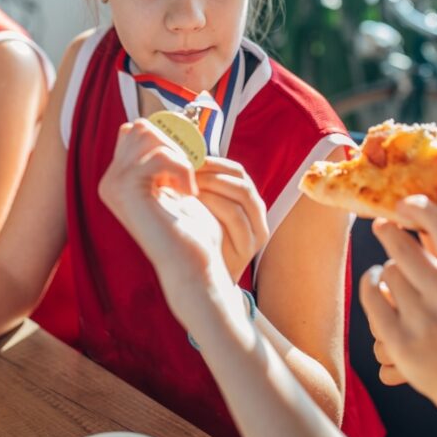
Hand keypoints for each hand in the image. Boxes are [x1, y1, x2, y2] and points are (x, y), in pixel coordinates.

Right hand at [98, 120, 225, 302]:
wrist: (191, 265)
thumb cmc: (188, 230)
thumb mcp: (173, 187)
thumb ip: (163, 159)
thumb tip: (171, 123)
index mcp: (117, 180)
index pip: (135, 131)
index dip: (166, 140)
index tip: (186, 166)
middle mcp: (109, 181)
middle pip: (140, 128)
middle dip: (173, 144)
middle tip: (188, 176)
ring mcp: (113, 184)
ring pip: (147, 134)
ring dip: (177, 156)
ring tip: (187, 184)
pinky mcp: (126, 190)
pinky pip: (159, 155)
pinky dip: (182, 169)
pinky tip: (188, 193)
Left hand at [194, 157, 269, 281]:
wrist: (201, 281)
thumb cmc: (198, 239)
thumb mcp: (200, 208)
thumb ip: (197, 186)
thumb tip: (179, 155)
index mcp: (247, 201)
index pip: (236, 171)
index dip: (212, 162)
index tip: (186, 160)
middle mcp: (257, 214)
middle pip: (241, 180)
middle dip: (211, 172)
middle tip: (184, 171)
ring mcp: (257, 230)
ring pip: (242, 194)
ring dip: (213, 185)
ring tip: (188, 185)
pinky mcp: (250, 246)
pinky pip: (236, 217)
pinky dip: (215, 204)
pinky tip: (194, 203)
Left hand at [359, 196, 436, 404]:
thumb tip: (414, 206)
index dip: (418, 207)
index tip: (402, 204)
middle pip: (400, 244)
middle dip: (387, 231)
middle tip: (382, 226)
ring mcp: (424, 321)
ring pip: (385, 271)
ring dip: (385, 271)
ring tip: (395, 277)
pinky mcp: (400, 342)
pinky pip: (370, 296)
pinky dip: (369, 286)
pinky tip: (375, 285)